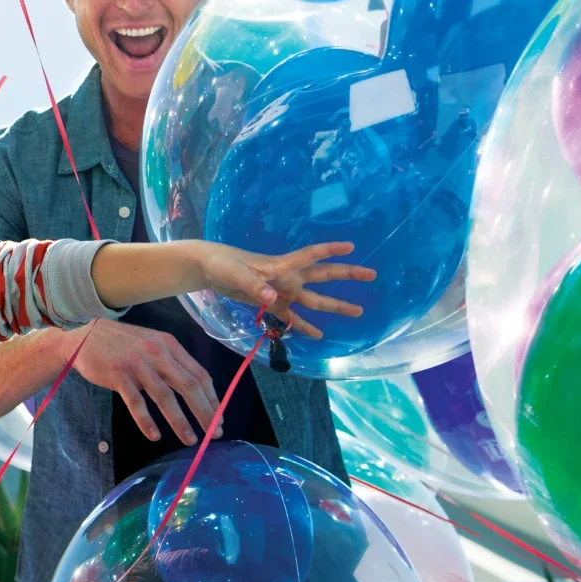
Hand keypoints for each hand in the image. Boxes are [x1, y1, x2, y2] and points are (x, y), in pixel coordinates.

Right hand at [70, 319, 222, 445]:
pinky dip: (146, 420)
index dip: (212, 399)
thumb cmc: (122, 345)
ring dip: (180, 421)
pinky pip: (136, 402)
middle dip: (204, 412)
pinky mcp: (118, 375)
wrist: (84, 336)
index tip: (219, 420)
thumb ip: (170, 363)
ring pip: (165, 396)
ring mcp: (137, 363)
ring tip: (190, 440)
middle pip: (188, 385)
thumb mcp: (151, 345)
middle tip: (213, 434)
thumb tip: (196, 392)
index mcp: (169, 344)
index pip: (199, 374)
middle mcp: (157, 352)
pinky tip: (154, 435)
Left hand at [196, 241, 374, 339]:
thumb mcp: (235, 274)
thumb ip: (254, 285)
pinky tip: (317, 334)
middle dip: (346, 274)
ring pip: (313, 299)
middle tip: (372, 274)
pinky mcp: (270, 304)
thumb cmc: (222, 264)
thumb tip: (273, 299)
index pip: (311, 255)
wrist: (208, 269)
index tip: (352, 247)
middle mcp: (287, 277)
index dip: (330, 250)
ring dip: (334, 305)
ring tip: (358, 311)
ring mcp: (280, 291)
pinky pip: (292, 317)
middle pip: (322, 276)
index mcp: (281, 265)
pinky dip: (303, 325)